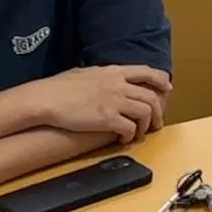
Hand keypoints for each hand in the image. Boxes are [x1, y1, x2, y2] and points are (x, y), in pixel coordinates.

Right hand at [26, 65, 170, 141]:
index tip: (167, 88)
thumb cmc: (56, 87)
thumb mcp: (83, 72)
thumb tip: (99, 75)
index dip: (160, 80)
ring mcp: (114, 101)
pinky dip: (131, 135)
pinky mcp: (107, 118)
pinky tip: (125, 139)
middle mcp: (118, 85)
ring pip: (145, 112)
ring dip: (146, 125)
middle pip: (150, 96)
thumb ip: (98, 74)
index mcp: (113, 72)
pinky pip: (130, 127)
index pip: (145, 71)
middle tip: (157, 123)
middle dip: (158, 111)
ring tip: (140, 134)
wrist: (44, 98)